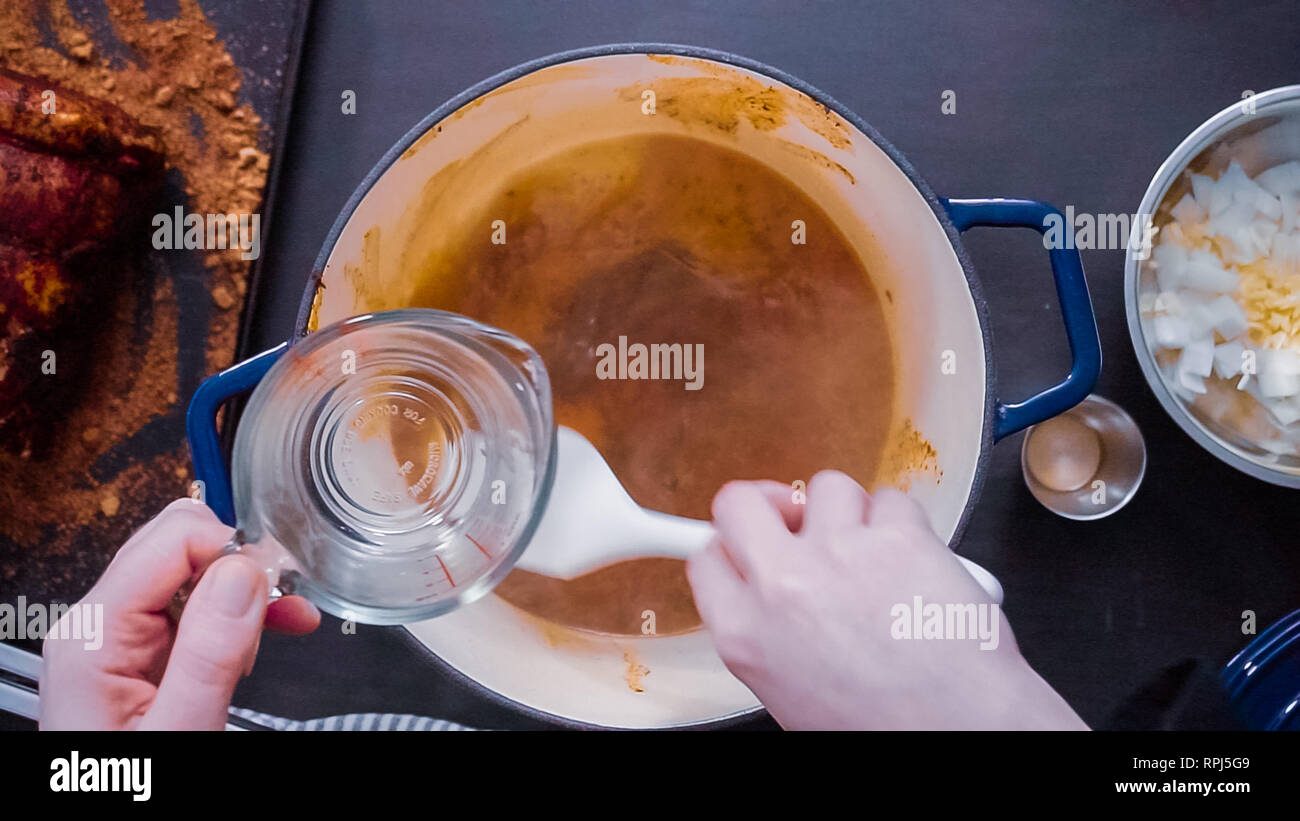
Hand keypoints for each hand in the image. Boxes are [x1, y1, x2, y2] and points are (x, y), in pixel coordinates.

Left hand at [40, 499, 320, 729]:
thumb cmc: (126, 797)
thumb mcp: (179, 731)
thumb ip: (209, 652)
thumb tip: (243, 573)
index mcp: (94, 635)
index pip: (171, 541)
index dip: (232, 550)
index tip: (278, 582)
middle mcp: (100, 626)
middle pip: (178, 544)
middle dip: (241, 562)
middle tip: (286, 596)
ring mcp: (121, 639)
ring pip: (193, 571)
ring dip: (247, 588)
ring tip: (288, 618)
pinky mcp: (145, 656)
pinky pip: (197, 607)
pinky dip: (240, 611)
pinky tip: (271, 628)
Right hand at [686, 472, 1086, 729]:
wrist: (958, 728)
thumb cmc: (883, 724)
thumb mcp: (789, 691)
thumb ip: (766, 630)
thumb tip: (770, 587)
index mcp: (745, 634)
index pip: (706, 558)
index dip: (731, 545)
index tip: (747, 543)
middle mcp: (781, 585)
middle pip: (740, 502)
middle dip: (768, 504)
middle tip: (795, 517)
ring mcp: (838, 552)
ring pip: (826, 487)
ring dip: (849, 513)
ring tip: (874, 553)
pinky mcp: (896, 535)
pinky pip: (890, 499)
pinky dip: (902, 522)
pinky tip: (913, 558)